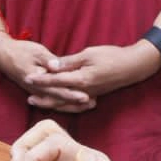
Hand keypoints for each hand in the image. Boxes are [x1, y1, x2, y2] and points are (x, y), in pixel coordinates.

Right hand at [0, 33, 93, 111]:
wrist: (3, 56)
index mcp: (37, 80)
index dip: (72, 93)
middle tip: (93, 102)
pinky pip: (53, 100)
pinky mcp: (38, 91)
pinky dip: (65, 102)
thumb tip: (57, 67)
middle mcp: (37, 90)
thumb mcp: (35, 52)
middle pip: (60, 98)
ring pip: (57, 102)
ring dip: (73, 104)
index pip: (57, 89)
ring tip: (90, 104)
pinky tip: (77, 103)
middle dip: (76, 101)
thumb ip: (47, 60)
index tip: (86, 96)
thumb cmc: (21, 51)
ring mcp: (37, 92)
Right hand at [5, 119, 160, 160]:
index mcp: (89, 158)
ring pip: (42, 137)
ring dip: (23, 149)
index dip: (34, 155)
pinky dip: (29, 158)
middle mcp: (78, 154)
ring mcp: (72, 159)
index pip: (55, 143)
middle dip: (24, 145)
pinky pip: (45, 153)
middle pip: (45, 131)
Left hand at [25, 41, 159, 102]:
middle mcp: (84, 91)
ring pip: (67, 104)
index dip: (41, 80)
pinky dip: (66, 106)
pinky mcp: (95, 96)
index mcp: (81, 80)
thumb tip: (50, 66)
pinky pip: (76, 105)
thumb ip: (68, 62)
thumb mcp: (88, 54)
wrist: (133, 66)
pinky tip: (59, 105)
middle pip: (59, 97)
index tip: (28, 79)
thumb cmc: (111, 56)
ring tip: (39, 102)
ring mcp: (90, 95)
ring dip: (52, 103)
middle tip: (28, 98)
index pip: (56, 81)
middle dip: (43, 97)